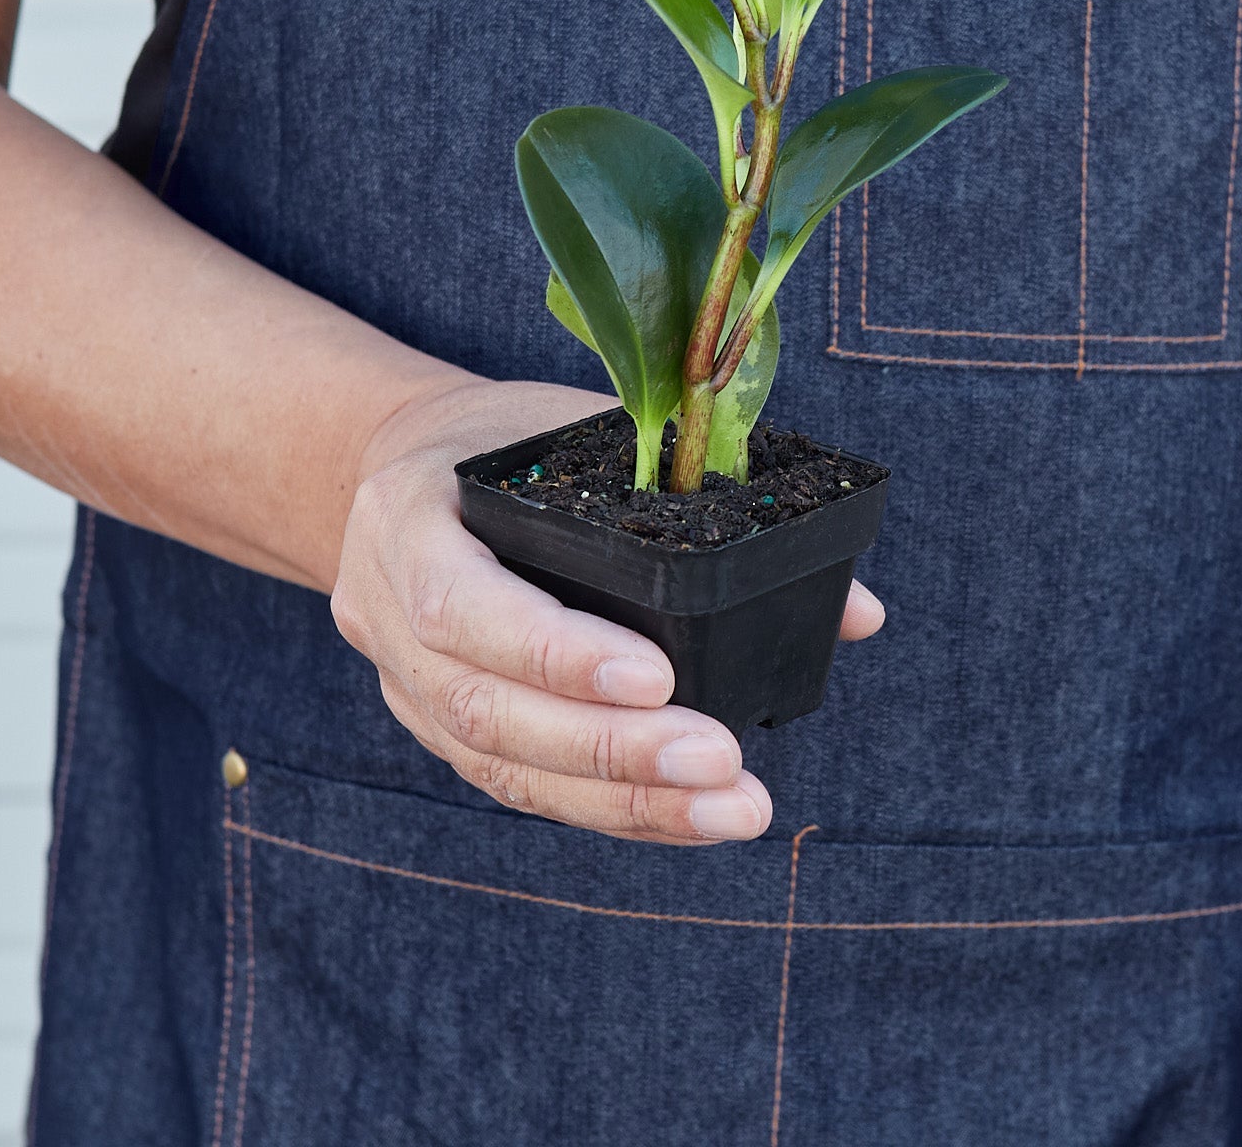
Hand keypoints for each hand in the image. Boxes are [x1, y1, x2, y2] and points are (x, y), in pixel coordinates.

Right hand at [331, 377, 884, 844]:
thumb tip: (858, 611)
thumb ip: (694, 496)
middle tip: (725, 763)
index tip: (660, 677)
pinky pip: (520, 783)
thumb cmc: (501, 436)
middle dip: (613, 749)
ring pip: (505, 767)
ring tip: (732, 809)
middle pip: (487, 711)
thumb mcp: (575, 426)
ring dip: (625, 800)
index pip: (463, 606)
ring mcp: (404, 685)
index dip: (556, 652)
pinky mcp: (440, 728)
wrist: (393, 468)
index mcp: (405, 520)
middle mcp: (383, 617)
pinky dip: (609, 806)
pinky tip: (687, 815)